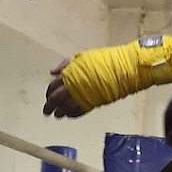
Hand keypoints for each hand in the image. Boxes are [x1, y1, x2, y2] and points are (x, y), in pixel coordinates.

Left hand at [44, 35, 171, 118]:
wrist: (123, 68)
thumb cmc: (105, 59)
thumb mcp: (82, 57)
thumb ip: (66, 65)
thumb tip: (53, 72)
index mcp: (70, 74)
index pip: (53, 86)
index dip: (48, 93)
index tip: (47, 97)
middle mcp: (73, 86)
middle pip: (56, 99)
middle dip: (49, 106)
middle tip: (47, 111)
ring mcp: (83, 96)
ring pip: (65, 108)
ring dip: (60, 112)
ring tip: (57, 115)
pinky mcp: (93, 103)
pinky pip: (78, 112)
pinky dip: (72, 115)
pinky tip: (69, 115)